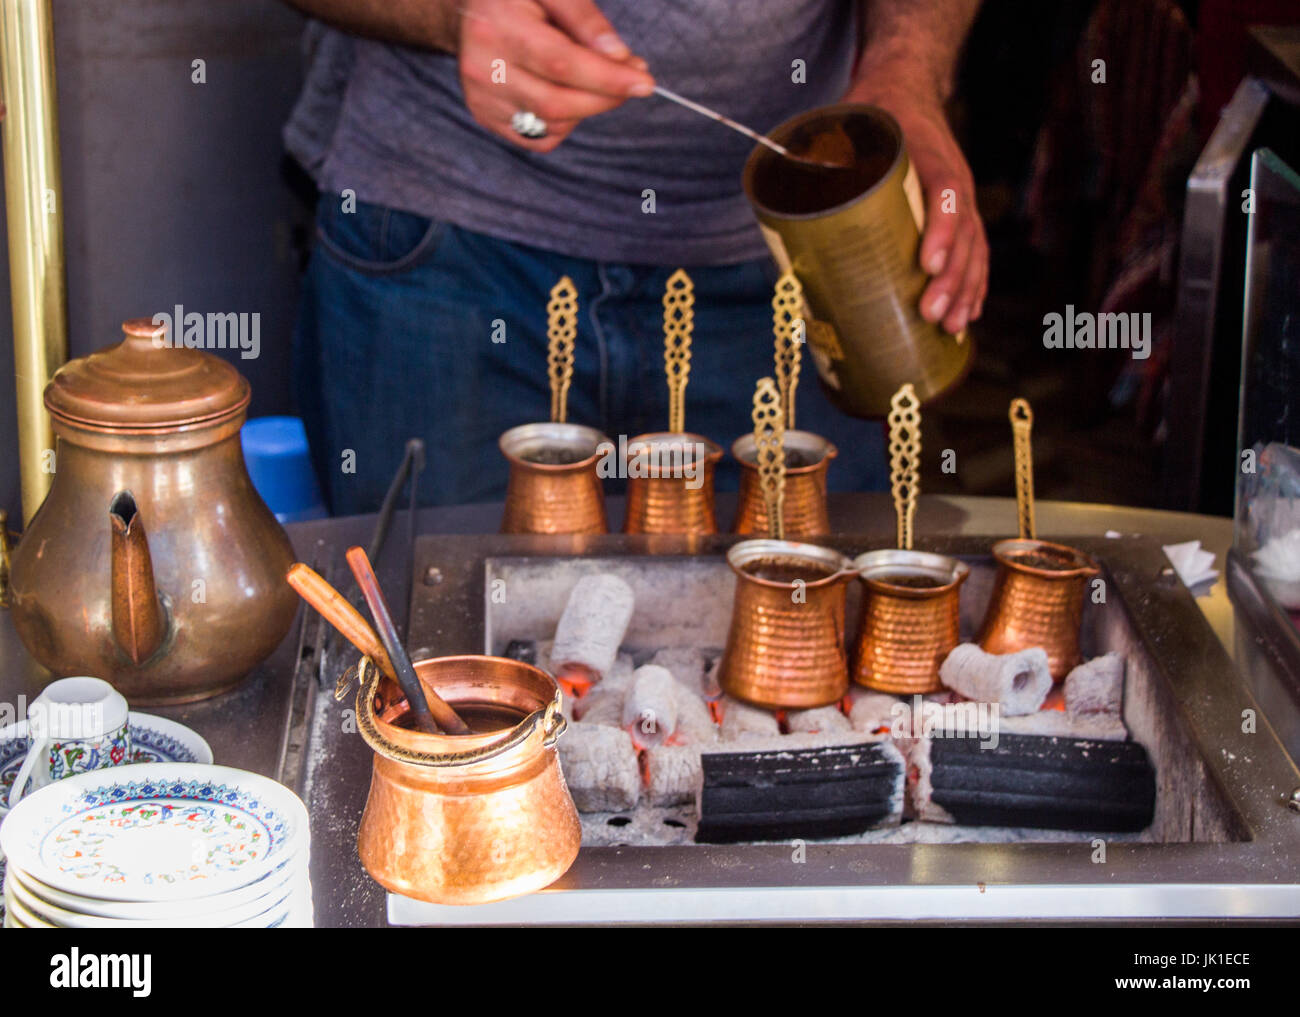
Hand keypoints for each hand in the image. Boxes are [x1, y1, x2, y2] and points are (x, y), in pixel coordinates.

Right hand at [457, 0, 654, 152]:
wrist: (471, 11)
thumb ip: (585, 18)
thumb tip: (619, 57)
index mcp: (497, 26)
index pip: (561, 63)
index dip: (607, 78)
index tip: (644, 82)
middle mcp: (482, 67)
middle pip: (557, 102)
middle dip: (604, 97)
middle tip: (631, 79)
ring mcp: (481, 97)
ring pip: (552, 124)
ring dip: (586, 108)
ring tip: (592, 77)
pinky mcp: (485, 117)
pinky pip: (540, 138)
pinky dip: (565, 123)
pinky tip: (565, 93)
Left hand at [846, 84, 987, 333]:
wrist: (905, 89)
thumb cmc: (872, 113)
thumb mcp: (847, 122)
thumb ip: (821, 153)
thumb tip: (779, 192)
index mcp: (929, 154)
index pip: (946, 193)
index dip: (941, 230)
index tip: (927, 264)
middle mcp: (954, 178)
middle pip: (965, 233)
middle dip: (951, 278)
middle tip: (930, 314)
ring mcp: (962, 199)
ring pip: (975, 249)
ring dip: (965, 291)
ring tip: (951, 328)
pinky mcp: (962, 215)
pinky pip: (976, 253)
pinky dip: (974, 285)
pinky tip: (968, 316)